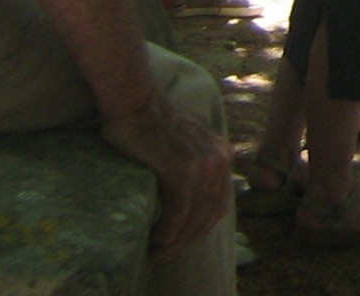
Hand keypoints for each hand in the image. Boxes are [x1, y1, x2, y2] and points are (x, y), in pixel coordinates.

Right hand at [99, 98, 232, 260]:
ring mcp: (203, 164)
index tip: (181, 243)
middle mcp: (219, 159)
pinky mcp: (181, 169)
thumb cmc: (152, 124)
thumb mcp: (188, 142)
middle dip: (189, 240)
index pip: (220, 203)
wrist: (136, 103)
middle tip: (166, 254)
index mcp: (223, 154)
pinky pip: (179, 211)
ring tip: (158, 252)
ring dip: (177, 241)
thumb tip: (191, 193)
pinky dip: (169, 231)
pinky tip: (156, 240)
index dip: (201, 228)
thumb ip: (196, 162)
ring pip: (195, 216)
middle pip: (210, 214)